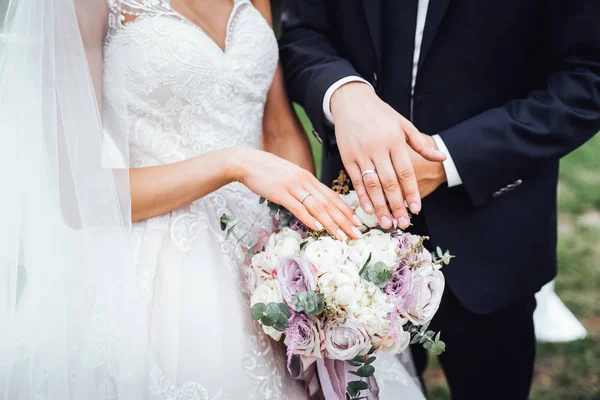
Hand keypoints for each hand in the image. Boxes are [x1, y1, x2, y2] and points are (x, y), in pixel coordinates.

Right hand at [229, 147, 361, 239]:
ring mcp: (293, 187)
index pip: (332, 196)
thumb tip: (313, 201)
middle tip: (357, 234)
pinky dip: (310, 218)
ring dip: (332, 223)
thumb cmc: (267, 171)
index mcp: (308, 178)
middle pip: (329, 203)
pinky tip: (319, 228)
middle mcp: (305, 181)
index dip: (346, 210)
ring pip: (317, 207)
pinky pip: (298, 207)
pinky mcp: (280, 193)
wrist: (246, 162)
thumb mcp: (290, 176)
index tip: (357, 222)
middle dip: (345, 220)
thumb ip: (302, 187)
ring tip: (342, 236)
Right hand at [330, 82, 445, 228]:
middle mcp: (377, 148)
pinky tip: (369, 209)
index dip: (411, 192)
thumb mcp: (403, 124)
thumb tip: (441, 157)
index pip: (405, 172)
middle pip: (389, 183)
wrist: (351, 102)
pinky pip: (356, 181)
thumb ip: (421, 144)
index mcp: (394, 140)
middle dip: (397, 205)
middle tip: (403, 223)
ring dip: (380, 206)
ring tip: (387, 222)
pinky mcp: (348, 158)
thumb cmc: (380, 114)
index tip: (416, 209)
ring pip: (372, 185)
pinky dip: (363, 196)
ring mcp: (361, 154)